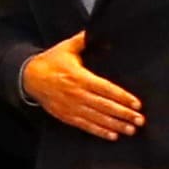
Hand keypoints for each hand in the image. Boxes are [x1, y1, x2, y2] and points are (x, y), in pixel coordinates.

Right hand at [20, 38, 145, 139]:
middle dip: (123, 114)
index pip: (105, 88)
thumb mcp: (67, 47)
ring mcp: (71, 106)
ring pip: (97, 118)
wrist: (29, 77)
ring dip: (115, 124)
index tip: (136, 104)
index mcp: (79, 77)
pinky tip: (112, 135)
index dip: (122, 97)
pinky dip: (99, 131)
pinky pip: (85, 125)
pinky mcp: (66, 115)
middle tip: (140, 120)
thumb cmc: (51, 62)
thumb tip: (101, 32)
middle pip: (104, 106)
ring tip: (131, 129)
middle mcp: (77, 93)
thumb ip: (84, 40)